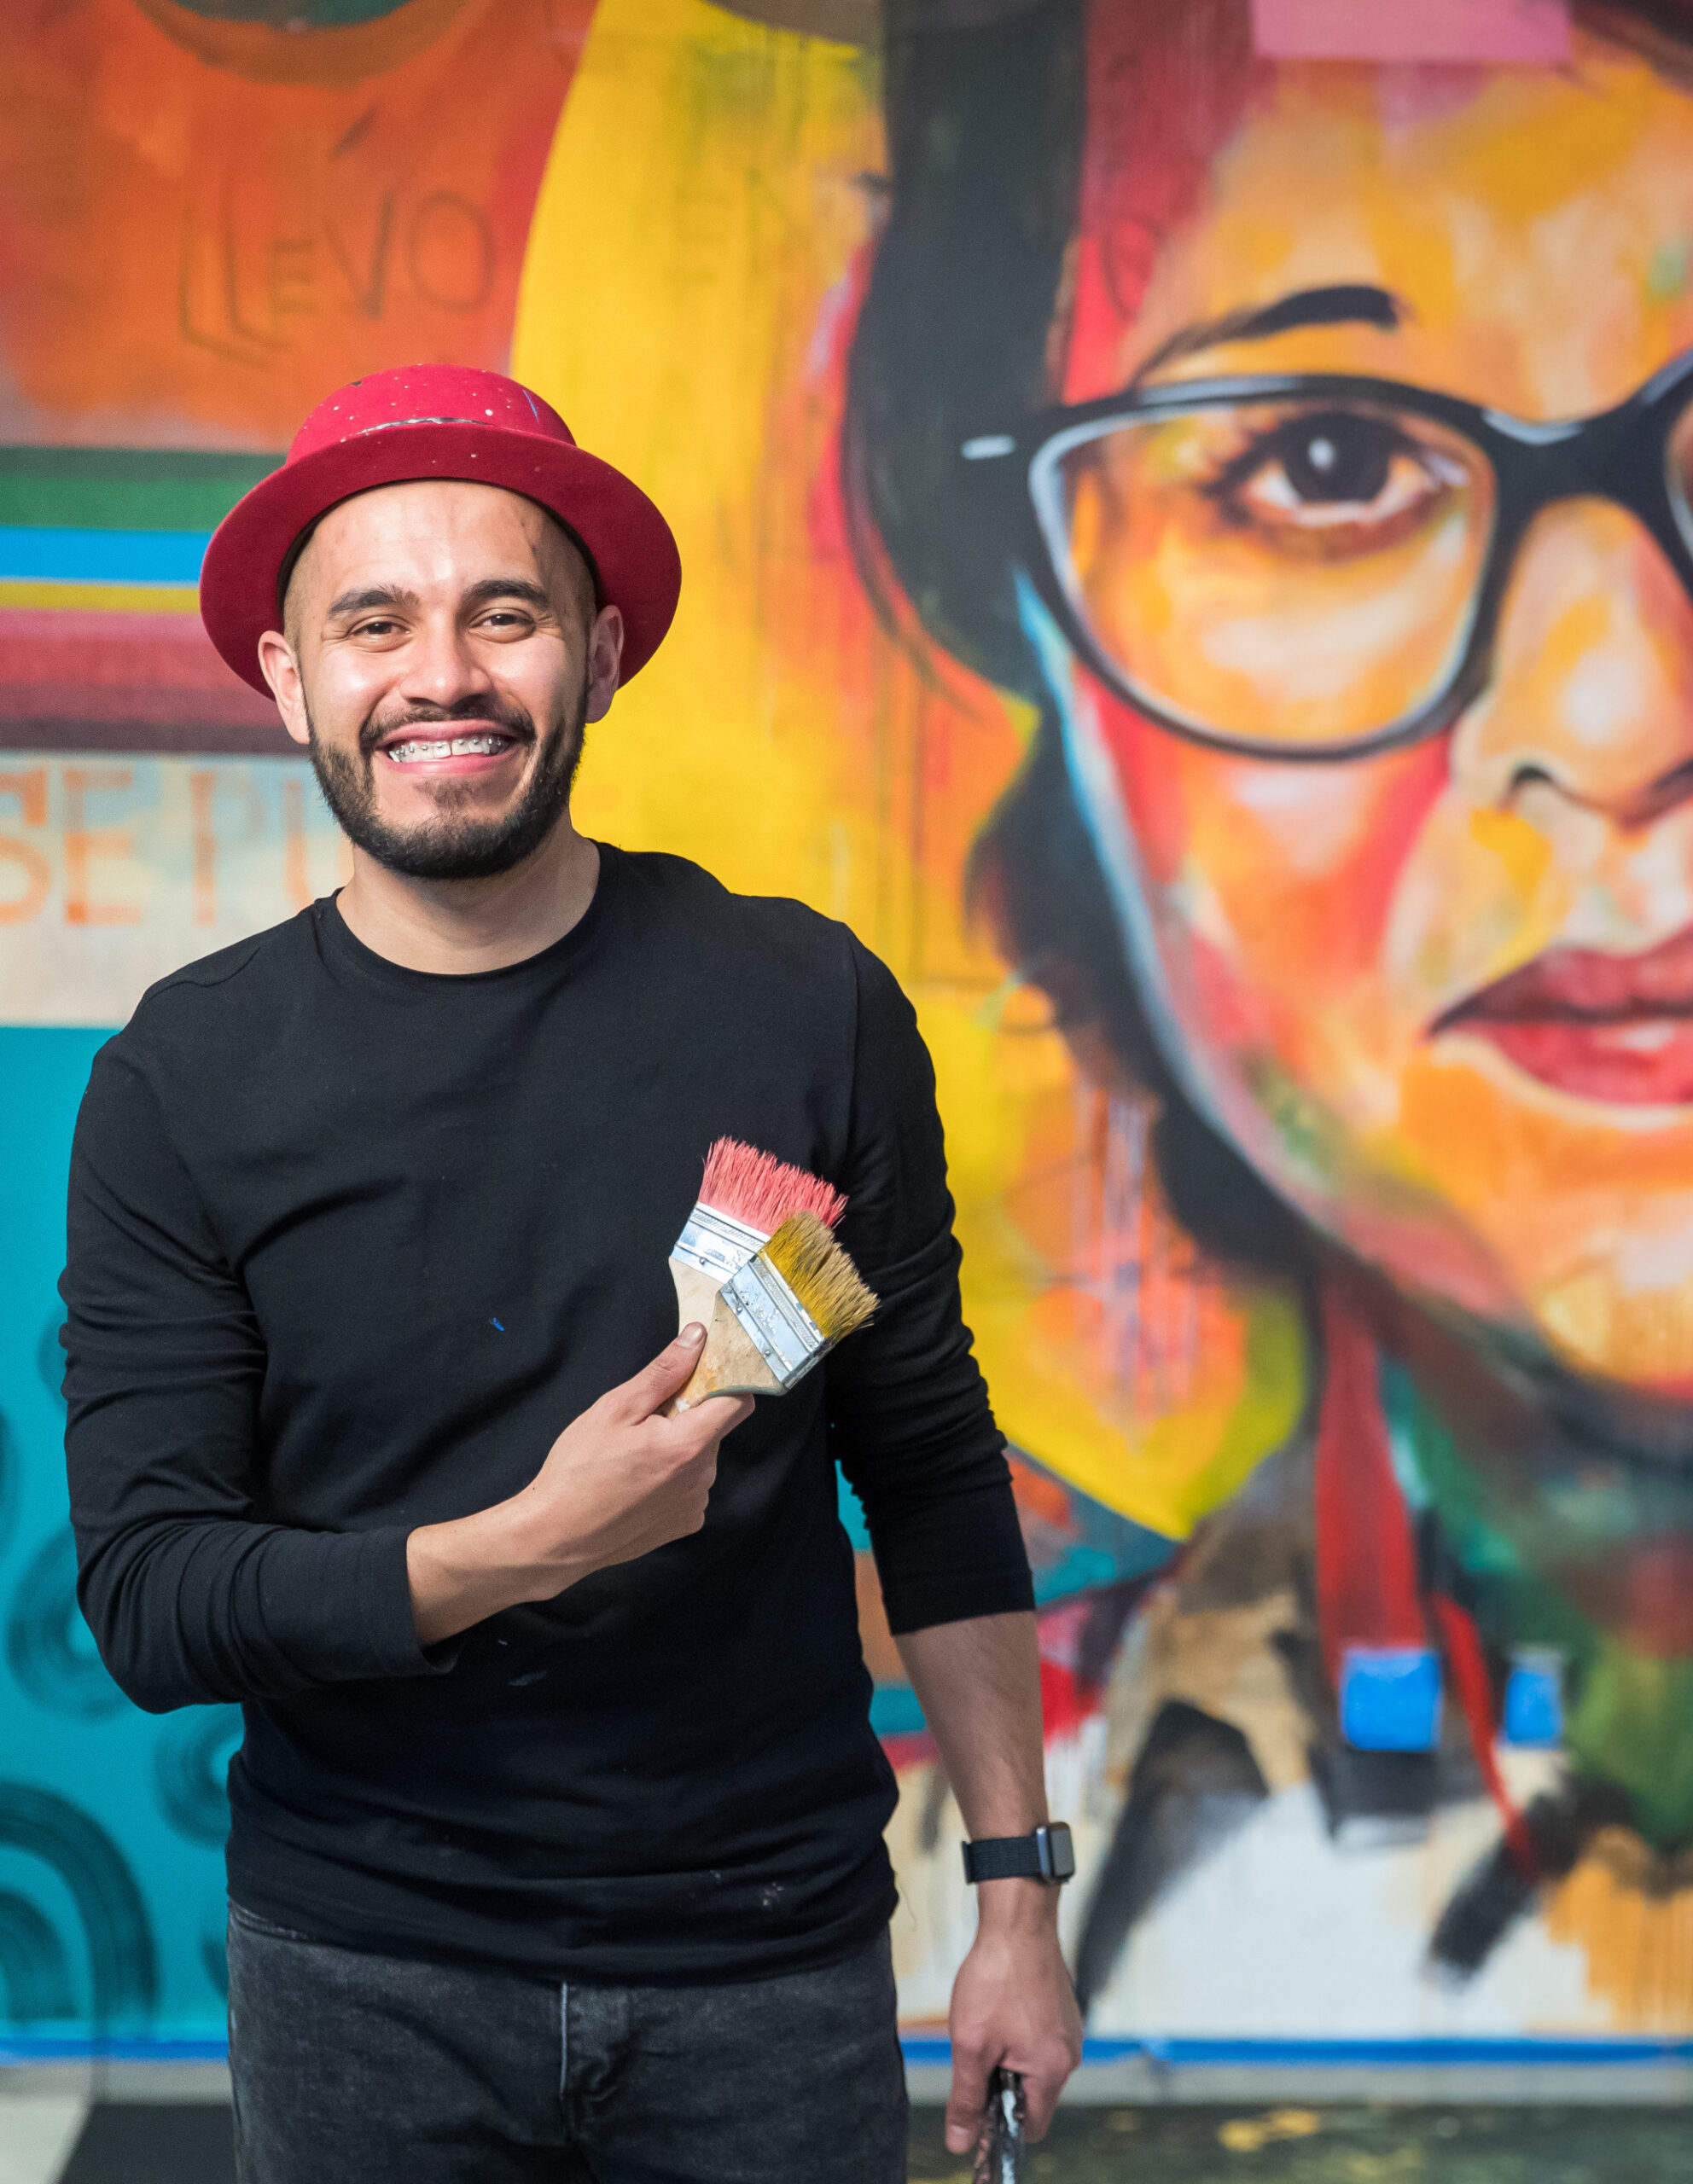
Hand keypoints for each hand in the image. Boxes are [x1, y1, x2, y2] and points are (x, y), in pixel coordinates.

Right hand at [407, 1326, 753, 1643]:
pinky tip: (637, 1482)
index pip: (739, 1400)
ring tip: (633, 1455)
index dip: (726, 1380)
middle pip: (714, 1428)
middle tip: (643, 1420)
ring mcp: (695, 1504)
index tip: (700, 1372)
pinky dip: (673, 1477)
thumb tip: (698, 1338)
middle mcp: (702, 1477)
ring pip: (700, 1457)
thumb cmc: (578, 1471)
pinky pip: (690, 1486)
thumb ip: (664, 1373)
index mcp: (689, 1444)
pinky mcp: (685, 1524)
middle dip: (688, 1415)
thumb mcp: (614, 1409)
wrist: (557, 1538)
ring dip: (679, 1447)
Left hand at [944, 1885, 1081, 2152]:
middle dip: (1000, 2083)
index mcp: (1053, 2069)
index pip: (1031, 2126)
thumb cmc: (996, 1977)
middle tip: (975, 2052)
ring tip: (986, 2024)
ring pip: (1033, 2065)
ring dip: (1007, 2057)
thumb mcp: (970, 2044)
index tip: (974, 2105)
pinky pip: (1038, 2038)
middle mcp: (1070, 2052)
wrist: (1018, 1919)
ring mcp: (1069, 2028)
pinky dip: (1016, 2034)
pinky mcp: (1062, 2008)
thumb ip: (966, 2098)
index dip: (1000, 2124)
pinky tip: (999, 2007)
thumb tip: (961, 2143)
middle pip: (1032, 2095)